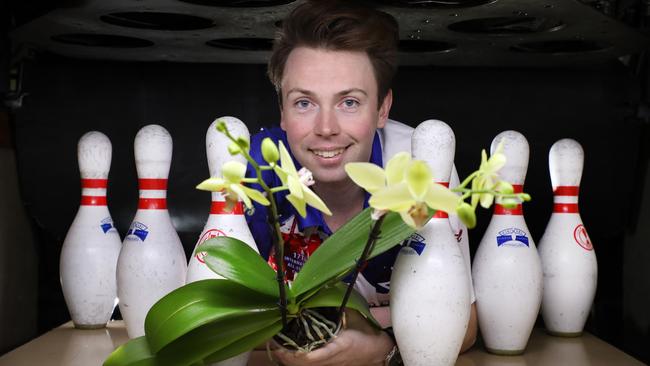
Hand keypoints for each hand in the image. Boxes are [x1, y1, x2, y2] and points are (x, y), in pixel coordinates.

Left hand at [272, 310, 393, 365]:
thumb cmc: (366, 332)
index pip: (315, 356)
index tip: (286, 348)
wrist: (378, 350)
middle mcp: (331, 359)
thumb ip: (338, 306)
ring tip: (276, 346)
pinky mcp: (328, 364)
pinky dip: (296, 359)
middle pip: (304, 364)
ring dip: (289, 359)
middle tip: (273, 342)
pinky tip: (286, 352)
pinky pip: (308, 364)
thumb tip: (320, 290)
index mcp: (338, 347)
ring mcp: (329, 364)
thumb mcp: (354, 316)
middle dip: (287, 356)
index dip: (298, 355)